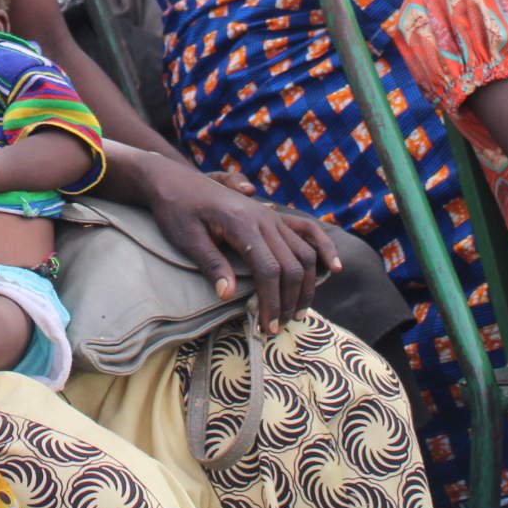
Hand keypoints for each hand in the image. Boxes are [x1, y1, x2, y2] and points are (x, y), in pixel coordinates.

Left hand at [136, 153, 338, 330]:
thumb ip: (211, 264)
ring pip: (303, 252)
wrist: (174, 180)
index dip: (271, 301)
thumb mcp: (186, 238)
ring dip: (305, 285)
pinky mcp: (272, 216)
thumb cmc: (176, 209)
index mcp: (241, 222)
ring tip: (296, 312)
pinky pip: (306, 232)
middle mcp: (263, 217)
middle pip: (290, 265)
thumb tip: (228, 296)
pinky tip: (333, 267)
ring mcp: (271, 215)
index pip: (268, 269)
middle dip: (289, 300)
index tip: (266, 326)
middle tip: (278, 327)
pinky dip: (323, 249)